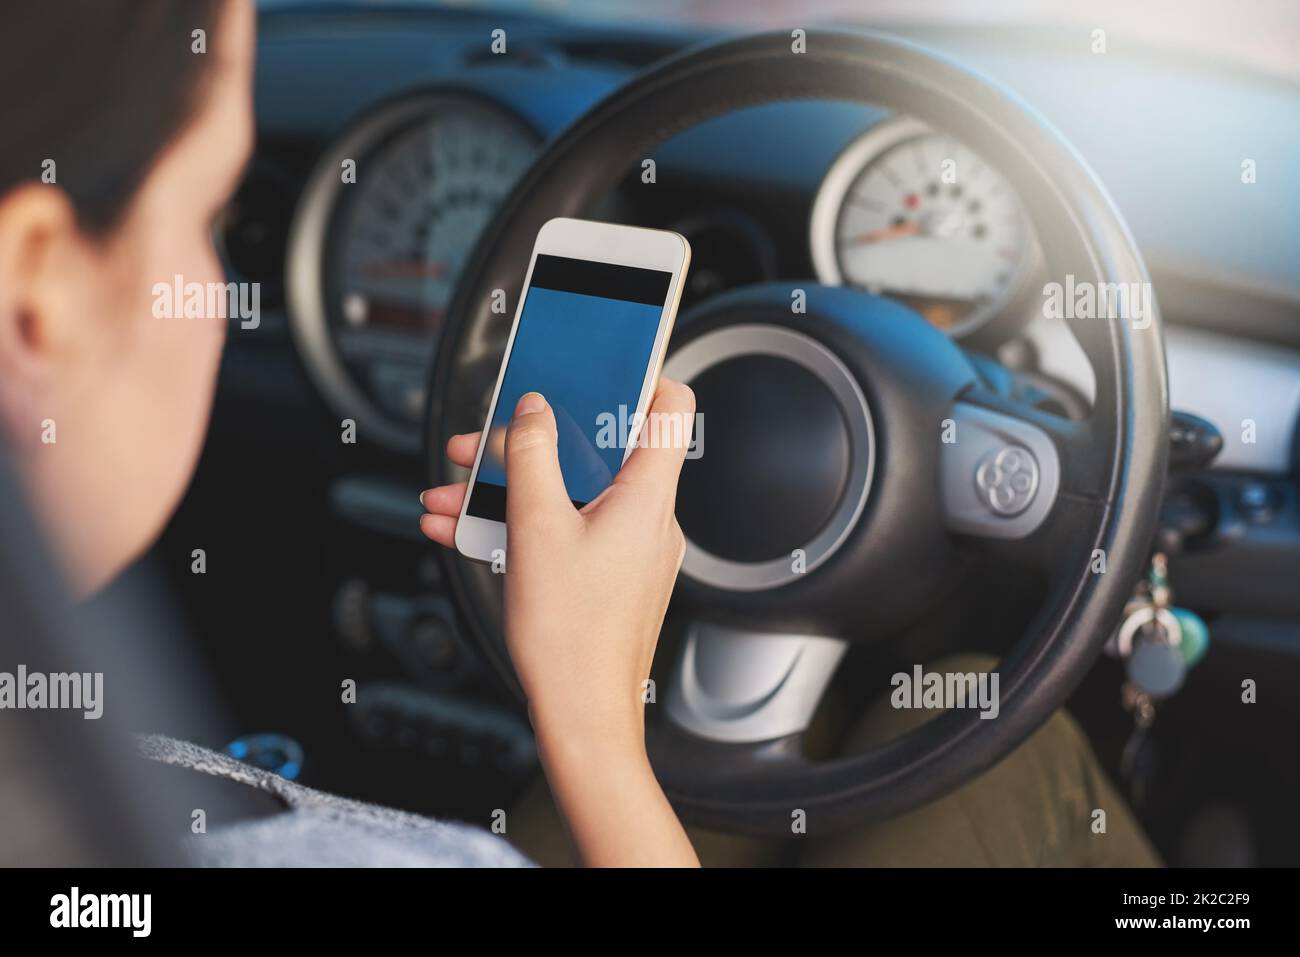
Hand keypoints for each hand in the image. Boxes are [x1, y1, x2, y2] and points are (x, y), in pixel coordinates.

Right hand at [420, 378, 698, 865]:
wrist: (581, 718)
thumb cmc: (571, 639)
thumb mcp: (535, 529)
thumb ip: (533, 457)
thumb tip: (534, 410)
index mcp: (646, 496)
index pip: (670, 406)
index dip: (639, 373)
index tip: (599, 357)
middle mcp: (648, 517)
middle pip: (599, 448)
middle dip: (532, 440)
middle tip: (483, 440)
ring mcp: (630, 548)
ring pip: (571, 491)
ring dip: (510, 486)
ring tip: (452, 494)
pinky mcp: (609, 574)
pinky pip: (567, 528)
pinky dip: (522, 523)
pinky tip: (465, 529)